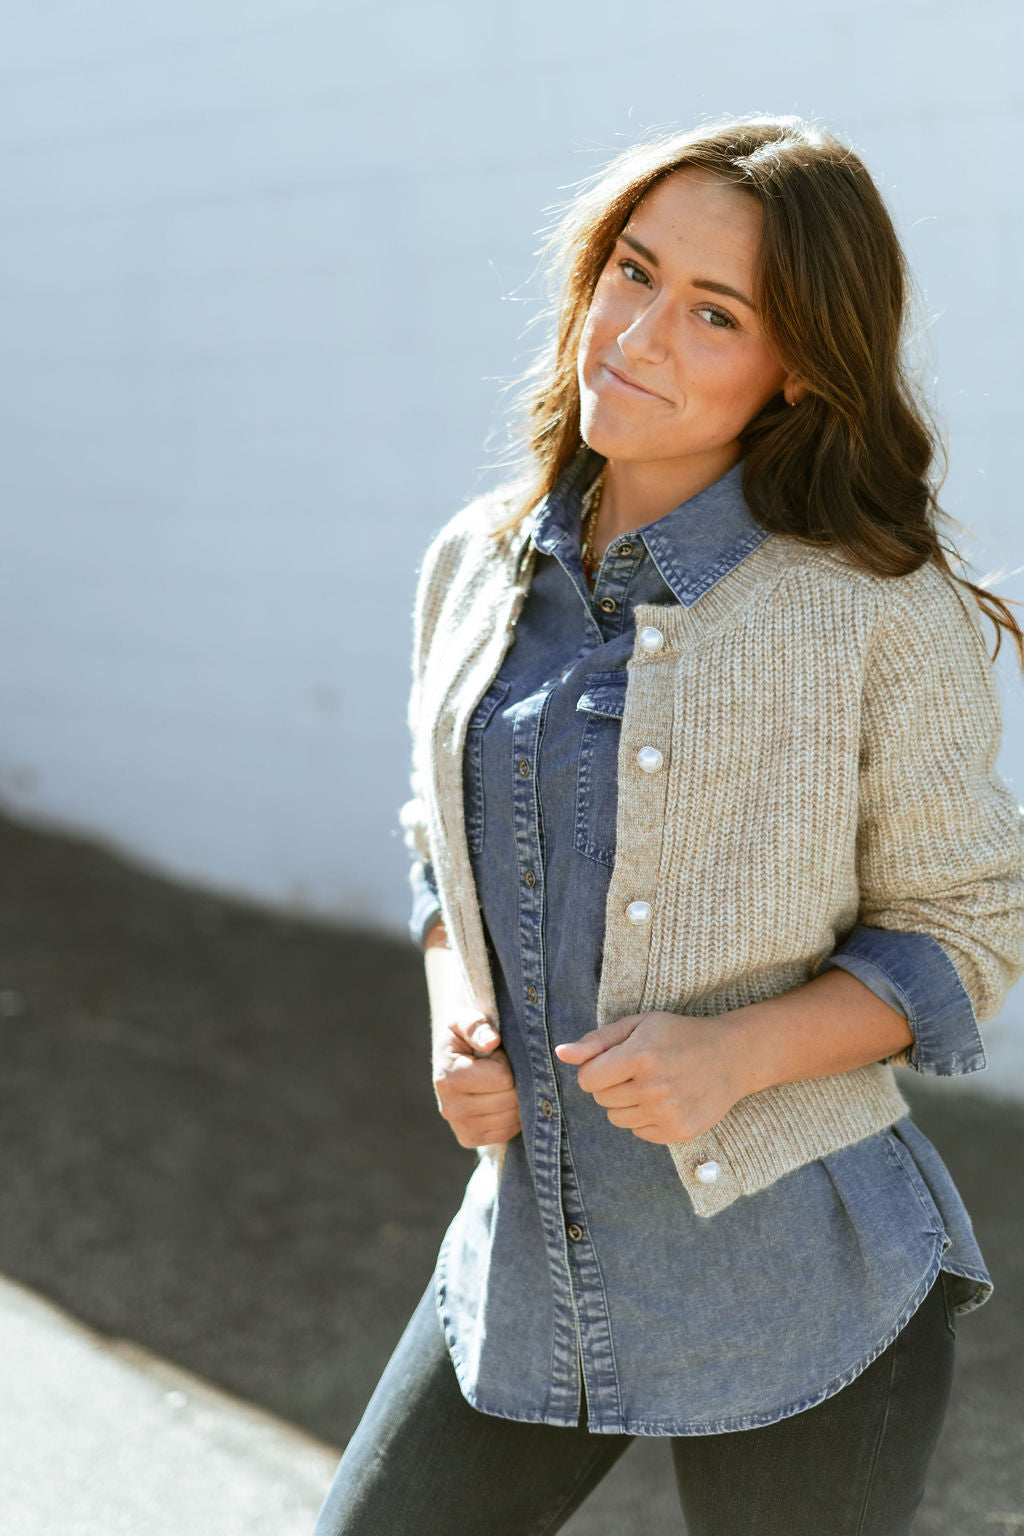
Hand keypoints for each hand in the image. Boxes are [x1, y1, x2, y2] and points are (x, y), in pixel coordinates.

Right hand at [432, 1008, 521, 1148]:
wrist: (451, 1059)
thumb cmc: (463, 1036)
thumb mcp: (464, 1020)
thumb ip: (476, 1025)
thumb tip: (491, 1041)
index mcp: (448, 1078)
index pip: (502, 1078)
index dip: (505, 1062)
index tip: (493, 1055)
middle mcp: (450, 1108)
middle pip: (510, 1100)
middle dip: (514, 1081)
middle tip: (498, 1070)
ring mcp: (460, 1127)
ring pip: (512, 1117)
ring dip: (515, 1098)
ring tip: (498, 1085)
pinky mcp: (470, 1139)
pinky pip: (508, 1131)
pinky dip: (512, 1116)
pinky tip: (499, 1100)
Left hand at [554, 1011, 749, 1143]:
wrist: (730, 1056)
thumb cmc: (677, 1035)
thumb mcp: (638, 1025)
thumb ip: (596, 1041)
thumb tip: (560, 1053)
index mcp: (640, 1056)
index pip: (587, 1080)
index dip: (594, 1069)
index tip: (612, 1061)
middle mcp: (654, 1087)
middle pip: (601, 1099)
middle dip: (611, 1084)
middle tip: (638, 1069)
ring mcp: (668, 1112)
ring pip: (616, 1119)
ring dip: (626, 1103)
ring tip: (651, 1084)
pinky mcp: (678, 1131)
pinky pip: (638, 1131)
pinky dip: (645, 1118)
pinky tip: (664, 1099)